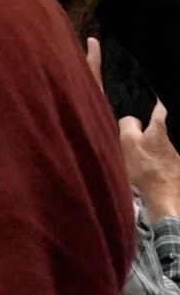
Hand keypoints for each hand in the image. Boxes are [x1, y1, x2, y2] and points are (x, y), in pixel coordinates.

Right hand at [128, 102, 179, 221]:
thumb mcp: (127, 142)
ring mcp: (177, 162)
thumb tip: (133, 120)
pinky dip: (161, 169)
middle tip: (139, 142)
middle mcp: (171, 145)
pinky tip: (153, 177)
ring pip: (164, 152)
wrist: (165, 201)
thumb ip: (128, 125)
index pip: (159, 112)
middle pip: (161, 135)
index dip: (156, 106)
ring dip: (156, 155)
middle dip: (152, 136)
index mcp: (158, 133)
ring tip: (145, 164)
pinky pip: (167, 167)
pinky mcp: (178, 176)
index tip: (156, 101)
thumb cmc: (144, 169)